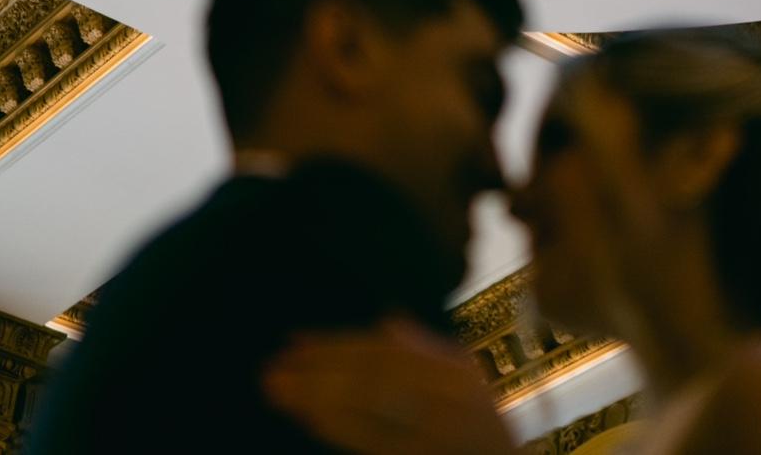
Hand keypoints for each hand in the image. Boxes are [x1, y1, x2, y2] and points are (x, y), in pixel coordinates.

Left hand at [261, 318, 516, 454]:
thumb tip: (387, 322)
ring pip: (366, 406)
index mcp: (454, 371)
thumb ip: (426, 350)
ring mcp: (434, 431)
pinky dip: (338, 426)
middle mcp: (446, 396)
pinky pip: (373, 439)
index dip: (337, 344)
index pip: (384, 351)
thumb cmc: (489, 427)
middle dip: (316, 369)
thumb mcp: (467, 379)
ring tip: (277, 389)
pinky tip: (310, 417)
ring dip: (316, 396)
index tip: (295, 341)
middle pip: (370, 375)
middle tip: (271, 368)